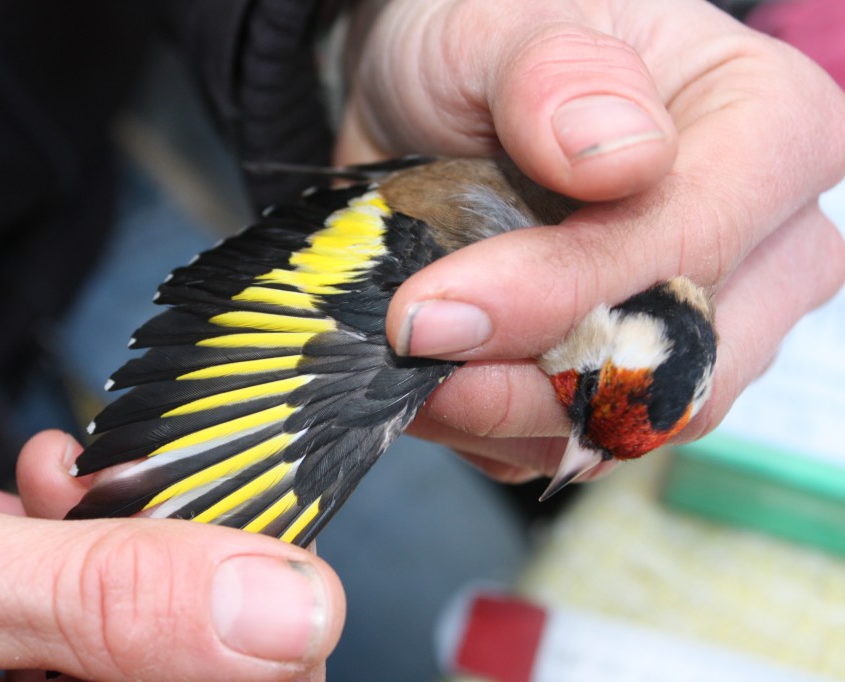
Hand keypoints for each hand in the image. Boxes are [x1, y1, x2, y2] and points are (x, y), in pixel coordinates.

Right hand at [0, 432, 343, 680]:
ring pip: (127, 624)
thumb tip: (298, 613)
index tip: (246, 551)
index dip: (259, 652)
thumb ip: (111, 602)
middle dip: (166, 568)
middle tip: (122, 499)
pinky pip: (74, 604)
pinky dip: (65, 535)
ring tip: (51, 486)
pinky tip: (23, 494)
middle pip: (174, 665)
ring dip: (111, 537)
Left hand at [336, 0, 844, 482]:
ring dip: (498, 413)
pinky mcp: (643, 377)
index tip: (428, 314)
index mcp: (771, 132)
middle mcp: (766, 245)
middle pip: (679, 366)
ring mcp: (711, 325)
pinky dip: (493, 429)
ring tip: (409, 357)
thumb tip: (619, 159)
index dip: (558, 296)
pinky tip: (438, 376)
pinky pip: (578, 445)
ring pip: (629, 426)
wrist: (443, 97)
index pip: (690, 247)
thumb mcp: (498, 25)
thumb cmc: (486, 41)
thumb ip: (555, 75)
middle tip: (408, 347)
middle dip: (526, 380)